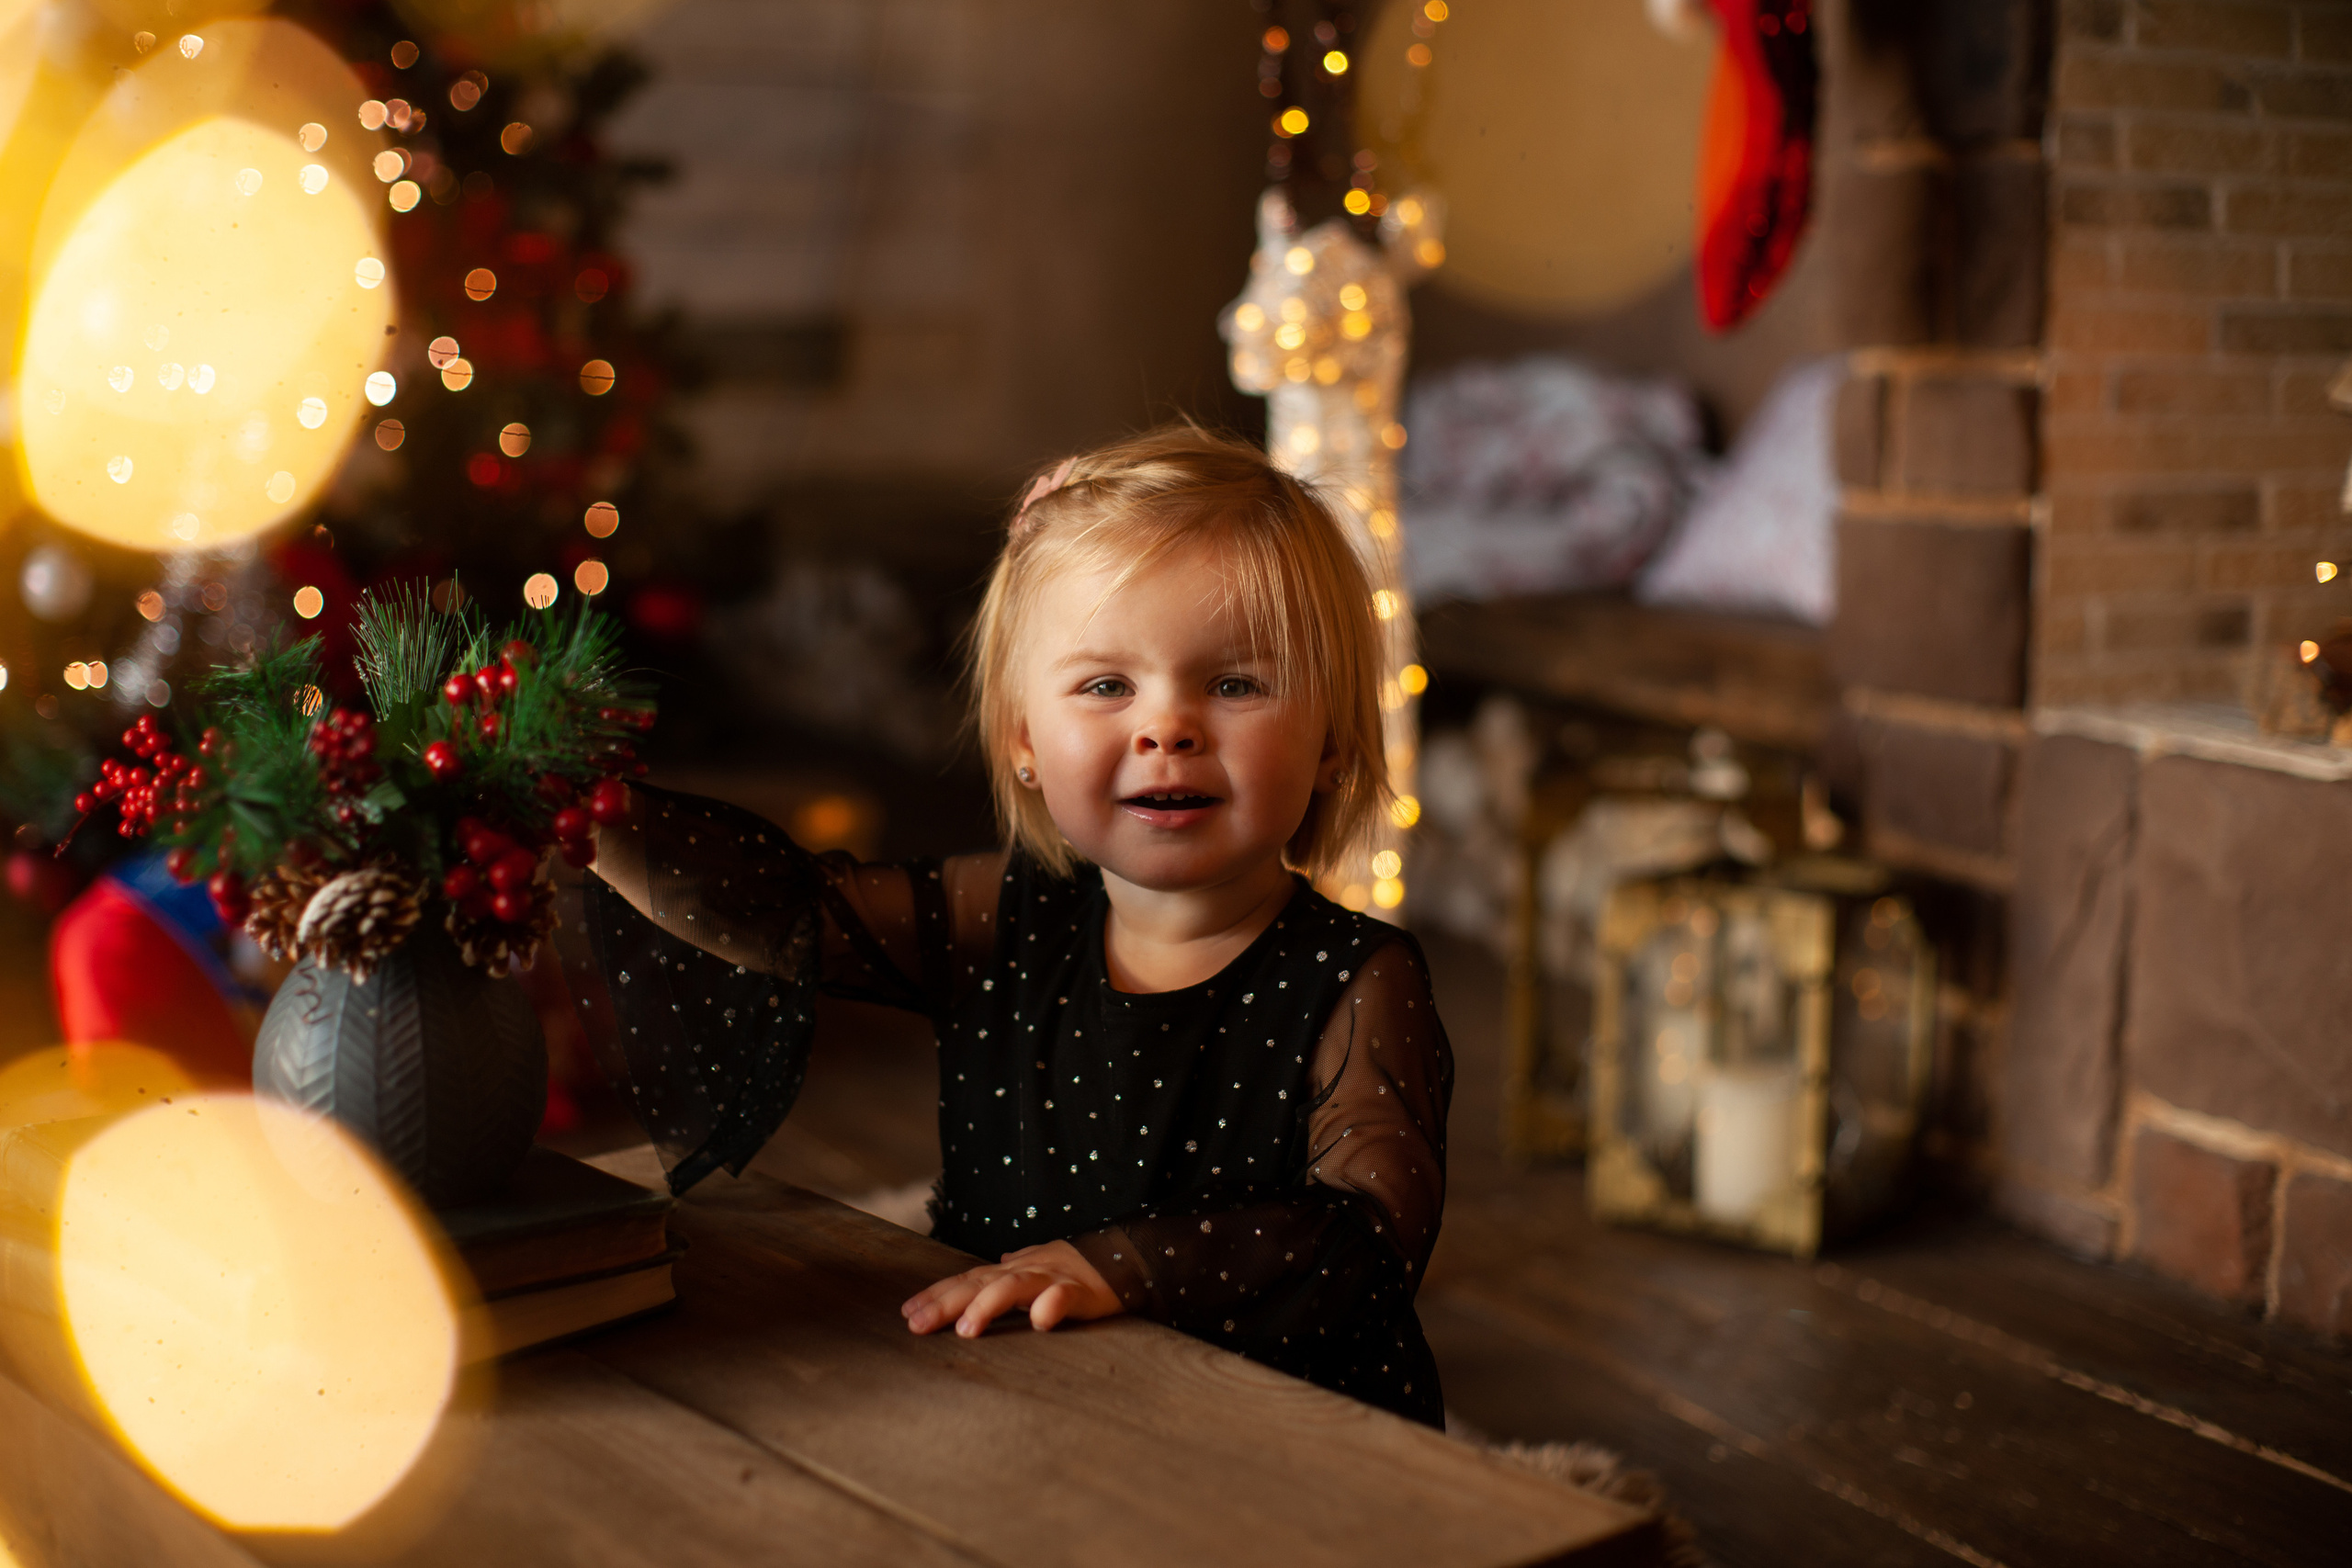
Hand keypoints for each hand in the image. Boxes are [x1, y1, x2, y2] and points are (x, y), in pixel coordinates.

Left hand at [901, 1240, 1122, 1337]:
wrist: (1125, 1255)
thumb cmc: (1076, 1269)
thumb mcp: (1037, 1269)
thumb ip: (1013, 1270)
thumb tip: (998, 1263)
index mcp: (1011, 1271)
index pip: (966, 1281)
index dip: (936, 1295)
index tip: (906, 1313)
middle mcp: (1025, 1271)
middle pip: (978, 1284)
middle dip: (946, 1303)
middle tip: (916, 1325)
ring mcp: (1052, 1279)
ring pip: (1014, 1287)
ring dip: (988, 1305)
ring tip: (967, 1328)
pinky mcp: (1082, 1290)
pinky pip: (1065, 1297)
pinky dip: (1051, 1305)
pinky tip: (1039, 1320)